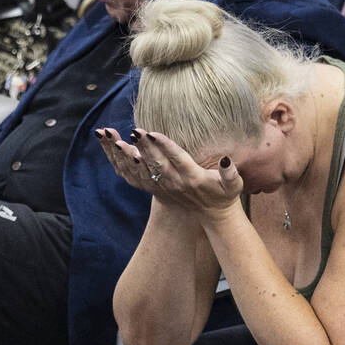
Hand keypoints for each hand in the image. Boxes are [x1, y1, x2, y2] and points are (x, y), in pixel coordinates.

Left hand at [95, 127, 242, 213]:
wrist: (212, 214)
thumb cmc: (225, 194)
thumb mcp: (234, 185)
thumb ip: (231, 173)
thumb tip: (226, 160)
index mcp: (193, 177)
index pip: (177, 159)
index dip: (165, 146)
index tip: (153, 134)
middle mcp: (175, 182)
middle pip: (156, 163)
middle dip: (144, 147)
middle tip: (133, 130)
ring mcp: (163, 186)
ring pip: (142, 169)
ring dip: (127, 155)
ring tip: (115, 139)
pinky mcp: (155, 187)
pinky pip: (135, 176)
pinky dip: (122, 163)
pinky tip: (111, 147)